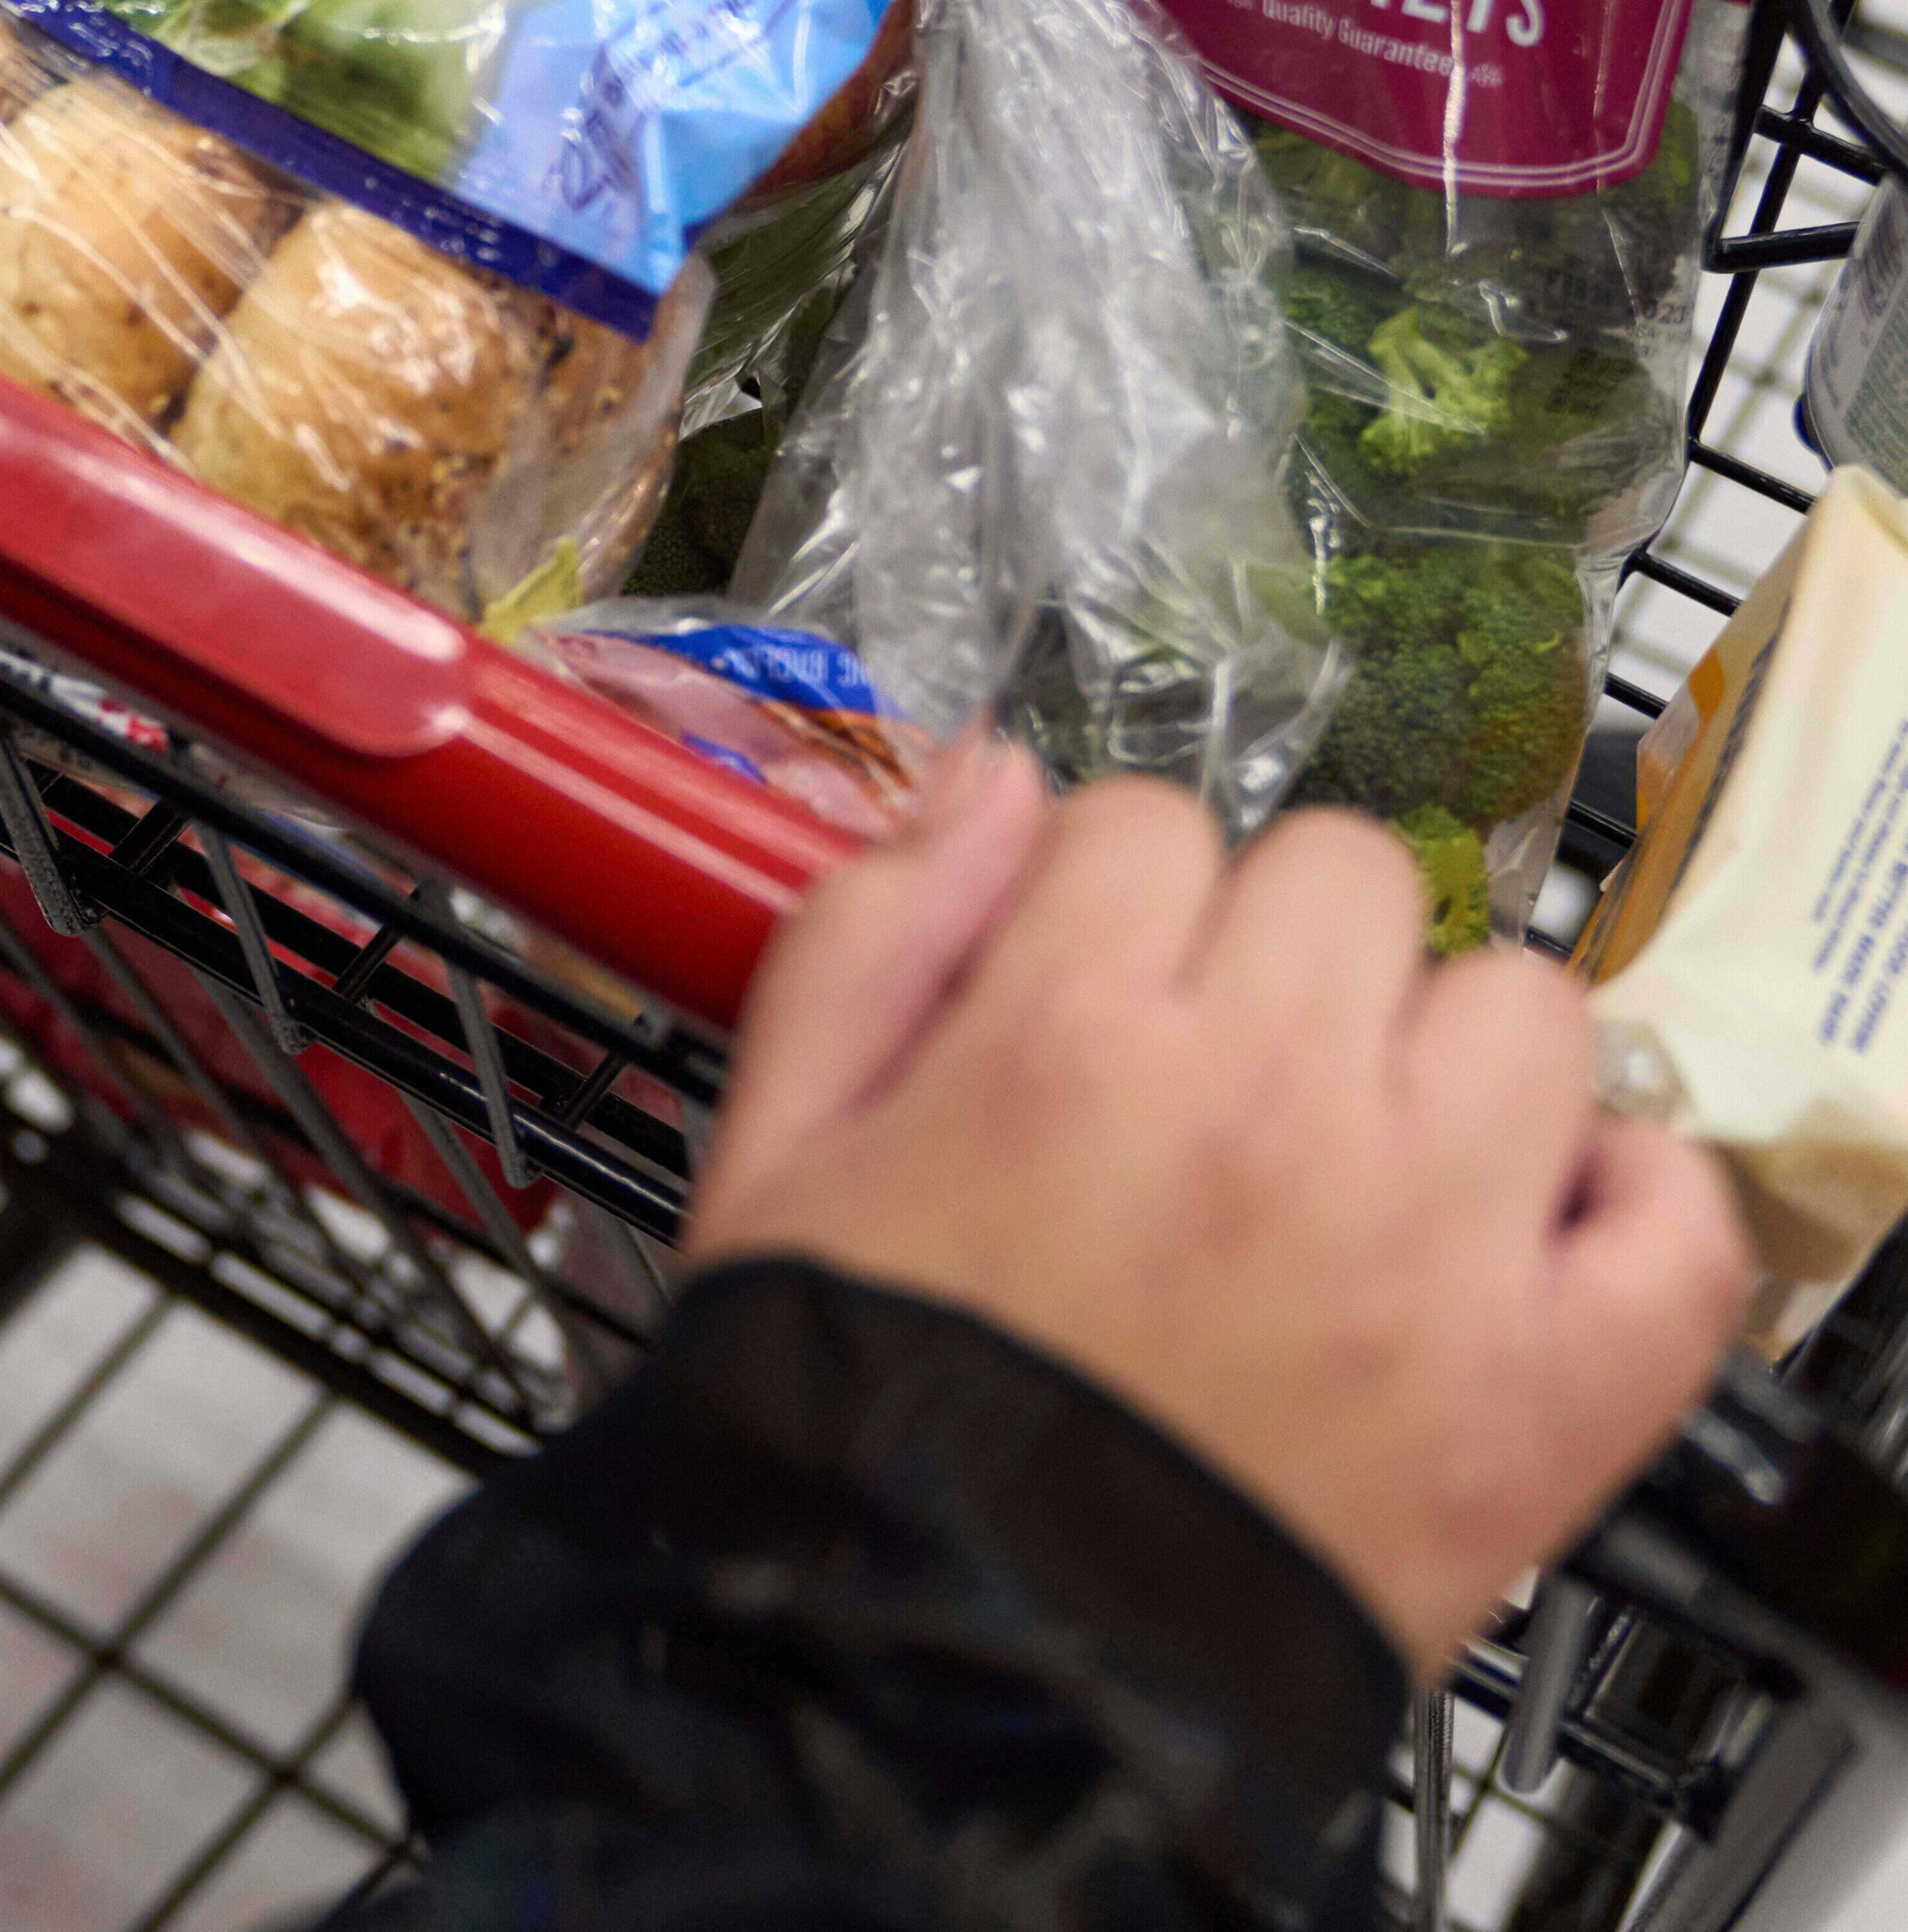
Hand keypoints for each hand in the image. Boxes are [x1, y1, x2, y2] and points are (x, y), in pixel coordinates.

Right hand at [687, 759, 1751, 1676]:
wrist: (950, 1671)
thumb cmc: (862, 1413)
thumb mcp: (779, 1145)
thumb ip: (870, 932)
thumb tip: (991, 781)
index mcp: (1067, 1040)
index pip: (1143, 825)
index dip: (1106, 896)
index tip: (1088, 977)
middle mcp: (1268, 1109)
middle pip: (1343, 874)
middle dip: (1271, 942)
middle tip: (1217, 1059)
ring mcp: (1433, 1248)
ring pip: (1520, 1003)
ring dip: (1443, 1047)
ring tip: (1363, 1145)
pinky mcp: (1546, 1393)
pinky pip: (1674, 1219)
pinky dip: (1623, 1201)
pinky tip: (1523, 1224)